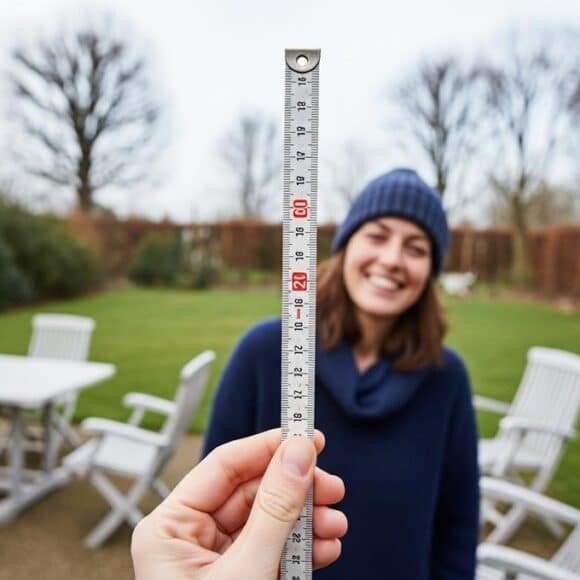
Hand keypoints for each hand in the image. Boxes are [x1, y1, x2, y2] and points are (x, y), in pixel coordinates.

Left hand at [131, 429, 346, 578]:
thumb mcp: (246, 571)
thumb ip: (275, 509)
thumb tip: (298, 453)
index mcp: (171, 527)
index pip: (225, 464)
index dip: (268, 446)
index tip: (307, 437)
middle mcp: (191, 537)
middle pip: (252, 490)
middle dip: (296, 488)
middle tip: (331, 485)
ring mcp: (217, 558)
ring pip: (268, 518)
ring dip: (307, 519)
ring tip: (336, 524)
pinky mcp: (241, 575)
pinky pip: (274, 547)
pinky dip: (303, 546)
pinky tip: (326, 546)